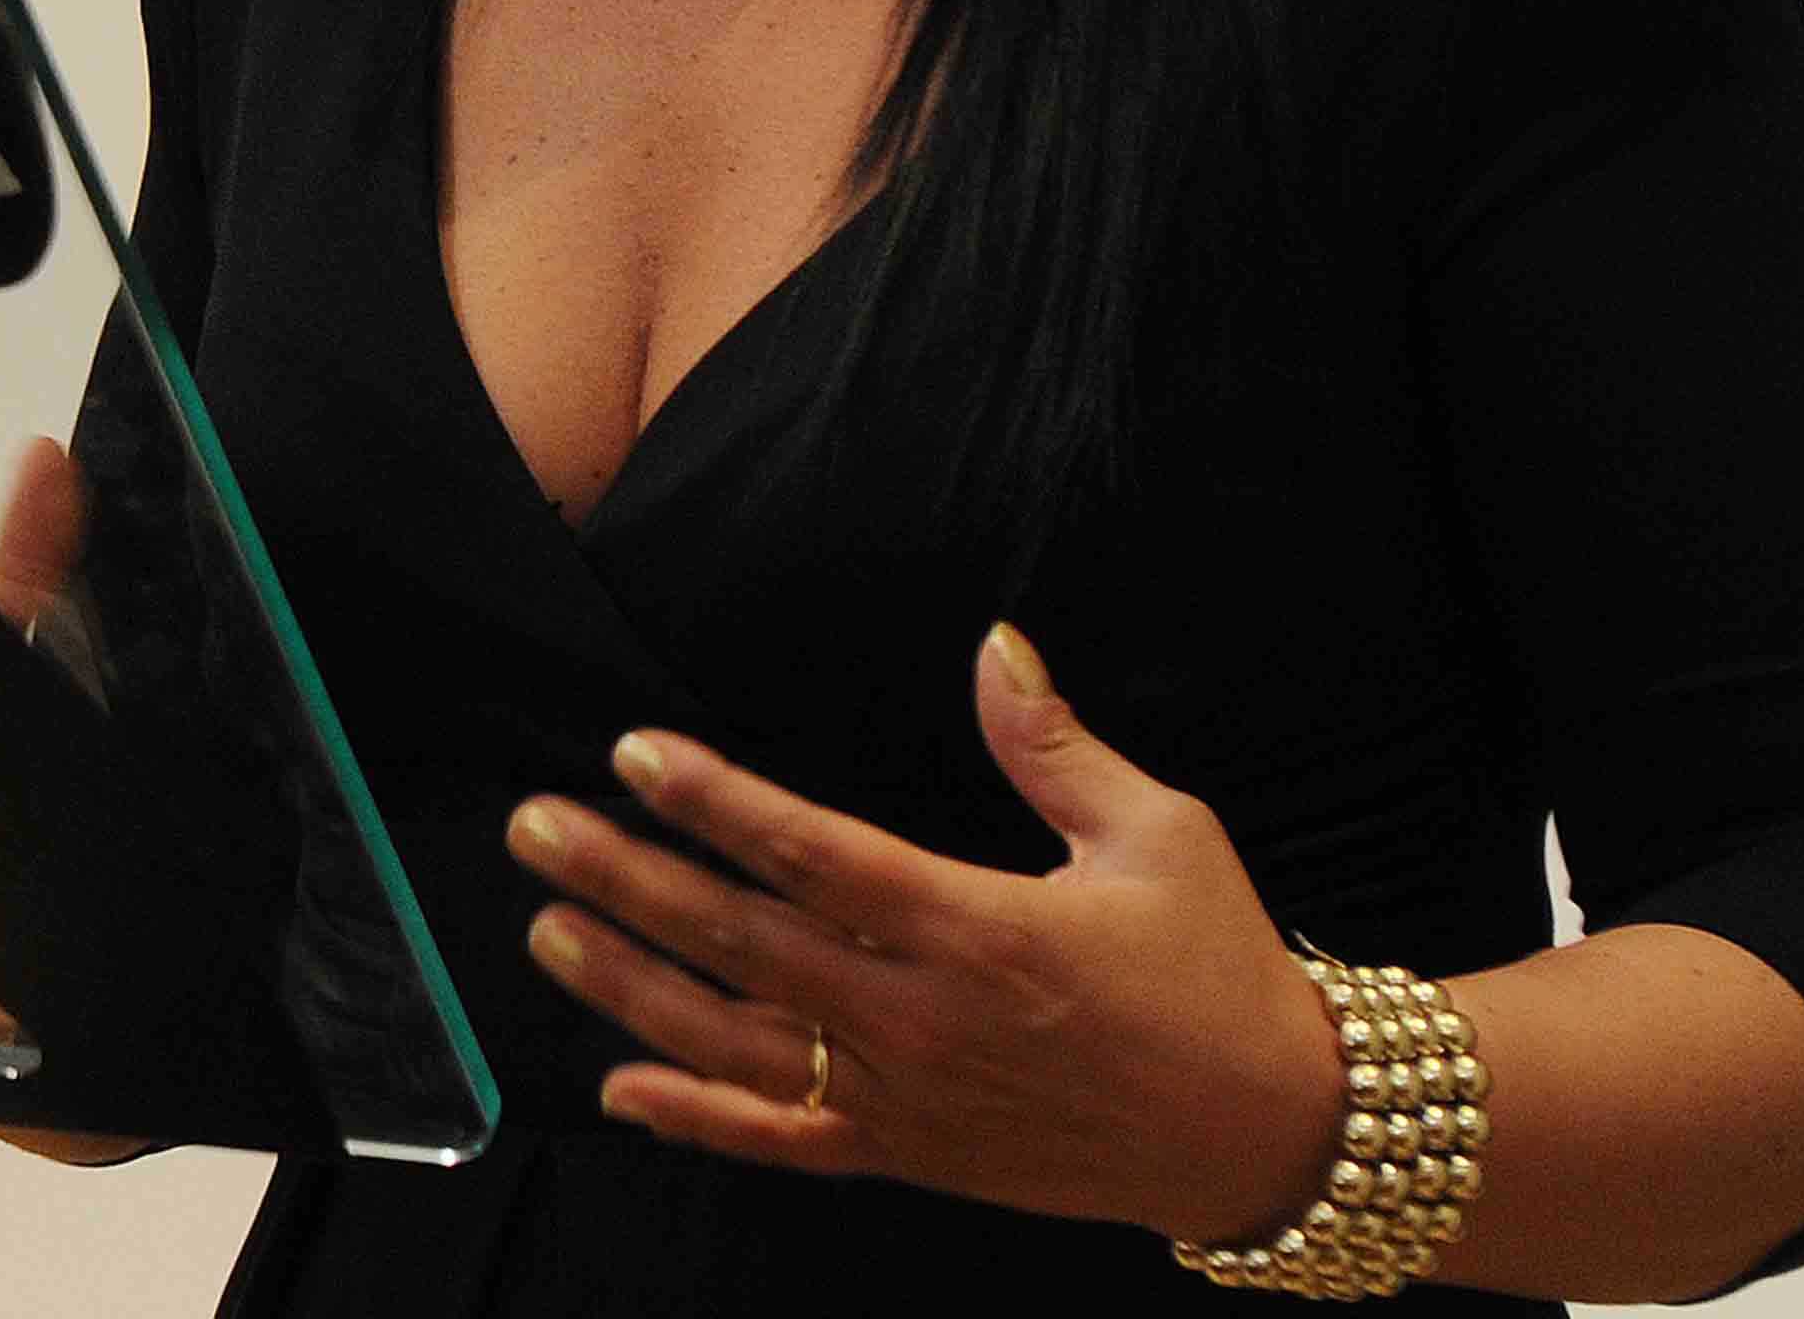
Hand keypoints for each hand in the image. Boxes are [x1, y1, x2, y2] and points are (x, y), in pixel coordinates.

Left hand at [506, 622, 1342, 1243]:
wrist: (1266, 1134)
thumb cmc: (1218, 974)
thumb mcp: (1159, 834)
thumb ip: (1055, 745)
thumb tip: (996, 645)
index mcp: (978, 927)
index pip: (812, 855)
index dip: (715, 804)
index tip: (635, 755)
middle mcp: (923, 1019)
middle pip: (743, 943)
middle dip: (626, 880)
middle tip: (537, 828)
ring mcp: (907, 1099)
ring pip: (736, 1042)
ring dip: (630, 987)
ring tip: (547, 933)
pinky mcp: (912, 1158)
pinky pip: (783, 1142)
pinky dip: (695, 1120)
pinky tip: (620, 1087)